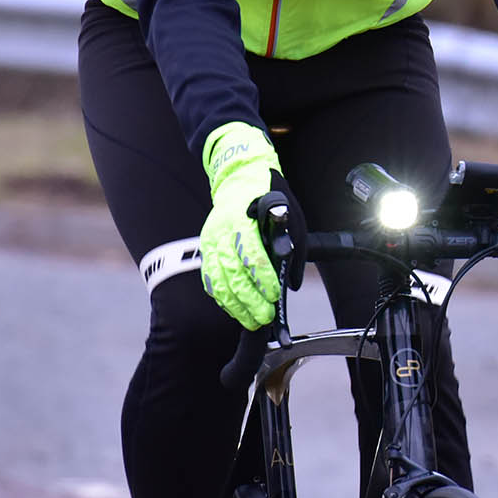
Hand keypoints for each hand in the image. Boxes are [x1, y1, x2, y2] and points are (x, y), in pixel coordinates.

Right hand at [198, 122, 301, 328]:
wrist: (240, 177)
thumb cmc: (269, 196)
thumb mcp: (290, 213)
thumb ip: (291, 246)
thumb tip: (290, 282)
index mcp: (242, 217)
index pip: (251, 253)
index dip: (263, 278)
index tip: (274, 294)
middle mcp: (221, 230)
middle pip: (232, 272)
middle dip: (249, 299)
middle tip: (264, 316)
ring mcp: (210, 240)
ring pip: (217, 280)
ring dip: (235, 305)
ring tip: (251, 320)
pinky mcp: (206, 249)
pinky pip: (210, 279)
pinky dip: (222, 297)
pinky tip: (234, 308)